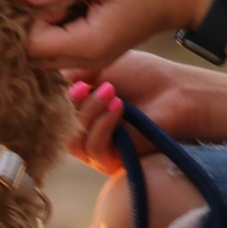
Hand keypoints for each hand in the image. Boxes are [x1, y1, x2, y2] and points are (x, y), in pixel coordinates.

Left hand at [22, 0, 214, 78]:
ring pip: (47, 52)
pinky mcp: (97, 49)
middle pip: (35, 55)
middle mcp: (88, 59)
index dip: (26, 18)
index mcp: (89, 44)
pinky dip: (57, 26)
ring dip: (44, 25)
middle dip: (29, 24)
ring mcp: (94, 57)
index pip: (32, 45)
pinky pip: (63, 45)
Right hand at [62, 53, 225, 170]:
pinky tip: (118, 107)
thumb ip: (73, 74)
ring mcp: (96, 147)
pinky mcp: (111, 161)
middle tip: (86, 85)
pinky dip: (102, 125)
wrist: (176, 91)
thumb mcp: (102, 66)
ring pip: (73, 139)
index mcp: (77, 107)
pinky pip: (94, 149)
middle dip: (70, 104)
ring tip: (109, 90)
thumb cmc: (143, 75)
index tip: (69, 75)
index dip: (55, 93)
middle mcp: (82, 130)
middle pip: (57, 126)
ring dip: (89, 112)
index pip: (52, 108)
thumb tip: (50, 81)